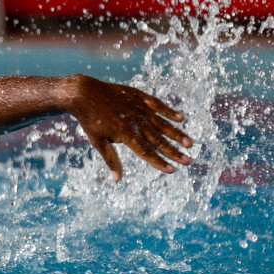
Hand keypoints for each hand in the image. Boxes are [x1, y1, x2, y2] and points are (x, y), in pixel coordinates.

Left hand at [62, 75, 192, 179]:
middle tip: (188, 160)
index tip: (172, 170)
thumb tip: (117, 179)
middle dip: (174, 151)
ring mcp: (139, 108)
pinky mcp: (138, 97)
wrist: (84, 93)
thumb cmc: (90, 120)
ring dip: (176, 134)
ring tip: (189, 143)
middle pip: (158, 139)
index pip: (146, 151)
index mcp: (126, 133)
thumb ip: (111, 159)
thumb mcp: (98, 141)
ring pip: (162, 123)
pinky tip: (181, 118)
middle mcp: (136, 121)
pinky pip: (157, 105)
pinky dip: (169, 111)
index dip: (159, 162)